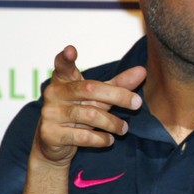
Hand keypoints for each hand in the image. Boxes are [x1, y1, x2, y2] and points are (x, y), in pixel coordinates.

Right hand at [35, 45, 145, 166]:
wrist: (55, 143)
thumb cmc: (80, 110)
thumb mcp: (99, 96)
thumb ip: (119, 84)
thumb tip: (142, 70)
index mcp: (64, 80)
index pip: (63, 66)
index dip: (65, 58)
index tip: (70, 50)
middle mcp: (54, 94)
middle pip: (90, 90)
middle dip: (118, 96)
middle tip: (137, 103)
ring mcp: (50, 113)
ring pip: (90, 115)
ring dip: (113, 123)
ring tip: (124, 128)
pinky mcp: (51, 134)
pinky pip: (82, 136)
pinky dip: (101, 139)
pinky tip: (109, 140)